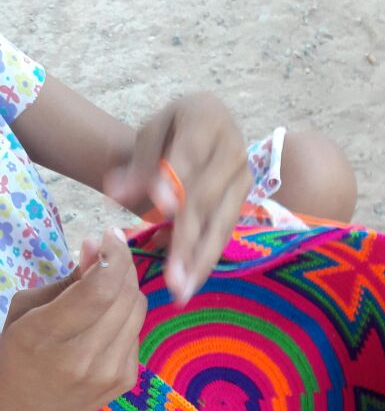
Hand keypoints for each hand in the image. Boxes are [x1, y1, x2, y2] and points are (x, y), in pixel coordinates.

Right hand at [0, 228, 146, 410]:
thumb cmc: (18, 357)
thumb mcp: (26, 312)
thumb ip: (67, 281)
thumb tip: (97, 247)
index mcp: (48, 336)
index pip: (101, 288)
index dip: (114, 255)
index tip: (110, 236)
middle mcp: (84, 358)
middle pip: (126, 296)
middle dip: (123, 265)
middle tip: (110, 252)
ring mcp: (109, 373)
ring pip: (137, 311)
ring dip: (127, 288)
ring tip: (107, 282)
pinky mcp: (126, 381)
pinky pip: (136, 332)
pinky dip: (126, 316)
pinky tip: (106, 318)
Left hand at [103, 93, 251, 302]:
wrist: (205, 128)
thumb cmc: (173, 132)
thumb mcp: (150, 135)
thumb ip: (136, 166)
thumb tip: (115, 196)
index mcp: (206, 118)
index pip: (188, 153)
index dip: (175, 181)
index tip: (161, 207)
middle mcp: (233, 148)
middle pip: (206, 199)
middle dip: (187, 240)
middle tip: (171, 277)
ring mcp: (243, 179)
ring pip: (220, 225)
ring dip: (199, 261)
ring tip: (181, 292)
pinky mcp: (243, 204)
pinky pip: (223, 236)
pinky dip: (204, 261)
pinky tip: (189, 285)